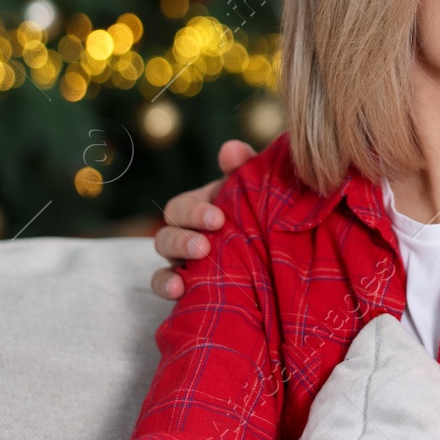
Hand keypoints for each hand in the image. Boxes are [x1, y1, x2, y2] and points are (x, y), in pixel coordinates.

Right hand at [150, 139, 258, 299]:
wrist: (277, 256)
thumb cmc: (260, 214)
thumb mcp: (254, 191)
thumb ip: (244, 167)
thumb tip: (231, 149)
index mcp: (199, 209)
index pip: (182, 207)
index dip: (195, 211)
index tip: (218, 218)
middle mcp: (185, 233)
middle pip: (168, 232)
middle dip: (183, 238)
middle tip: (205, 245)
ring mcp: (182, 260)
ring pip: (163, 258)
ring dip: (175, 260)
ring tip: (192, 266)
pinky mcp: (187, 284)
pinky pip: (163, 284)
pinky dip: (165, 285)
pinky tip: (179, 289)